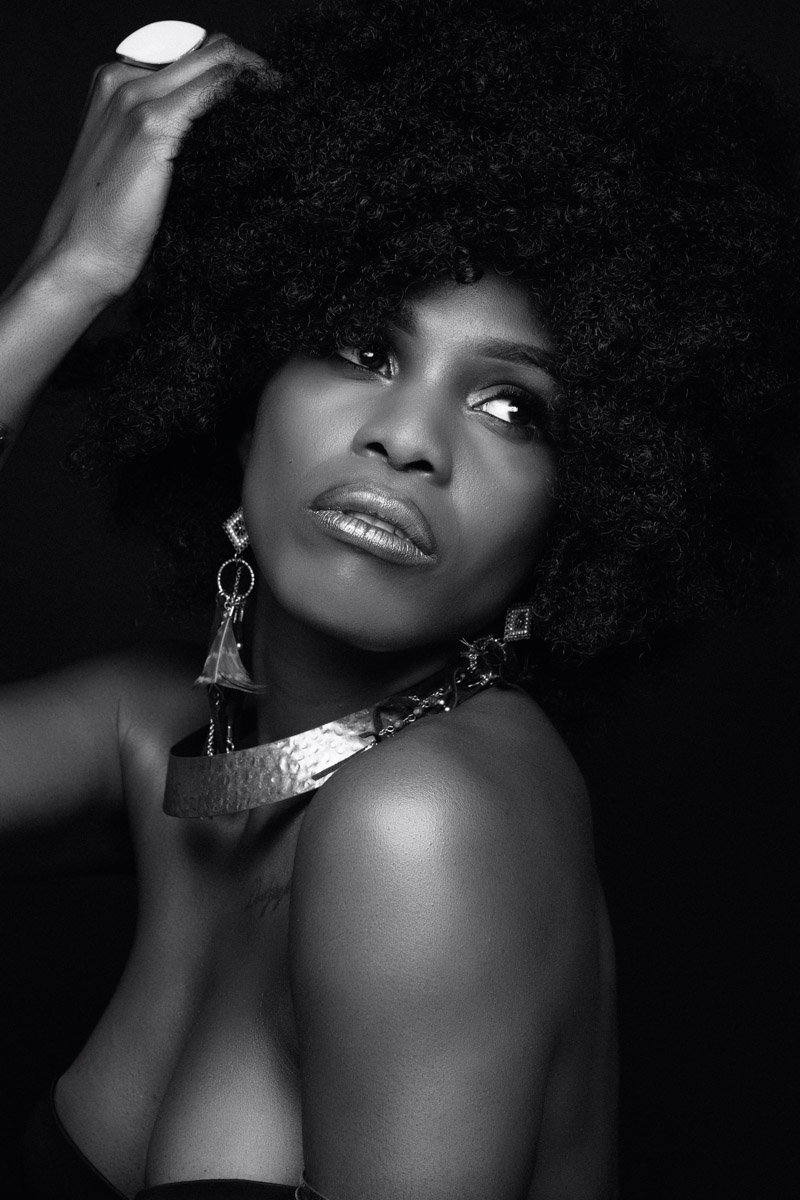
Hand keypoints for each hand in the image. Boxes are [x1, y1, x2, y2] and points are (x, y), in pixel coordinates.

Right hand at [20, 34, 274, 305]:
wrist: (76, 259)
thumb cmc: (106, 228)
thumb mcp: (135, 169)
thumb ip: (166, 142)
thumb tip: (217, 139)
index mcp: (115, 84)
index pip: (188, 54)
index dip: (232, 69)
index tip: (264, 95)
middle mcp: (123, 80)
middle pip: (207, 48)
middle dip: (252, 68)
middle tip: (282, 99)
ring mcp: (136, 99)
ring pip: (217, 57)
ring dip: (257, 77)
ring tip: (282, 105)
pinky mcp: (152, 126)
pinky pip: (216, 87)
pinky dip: (249, 91)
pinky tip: (271, 111)